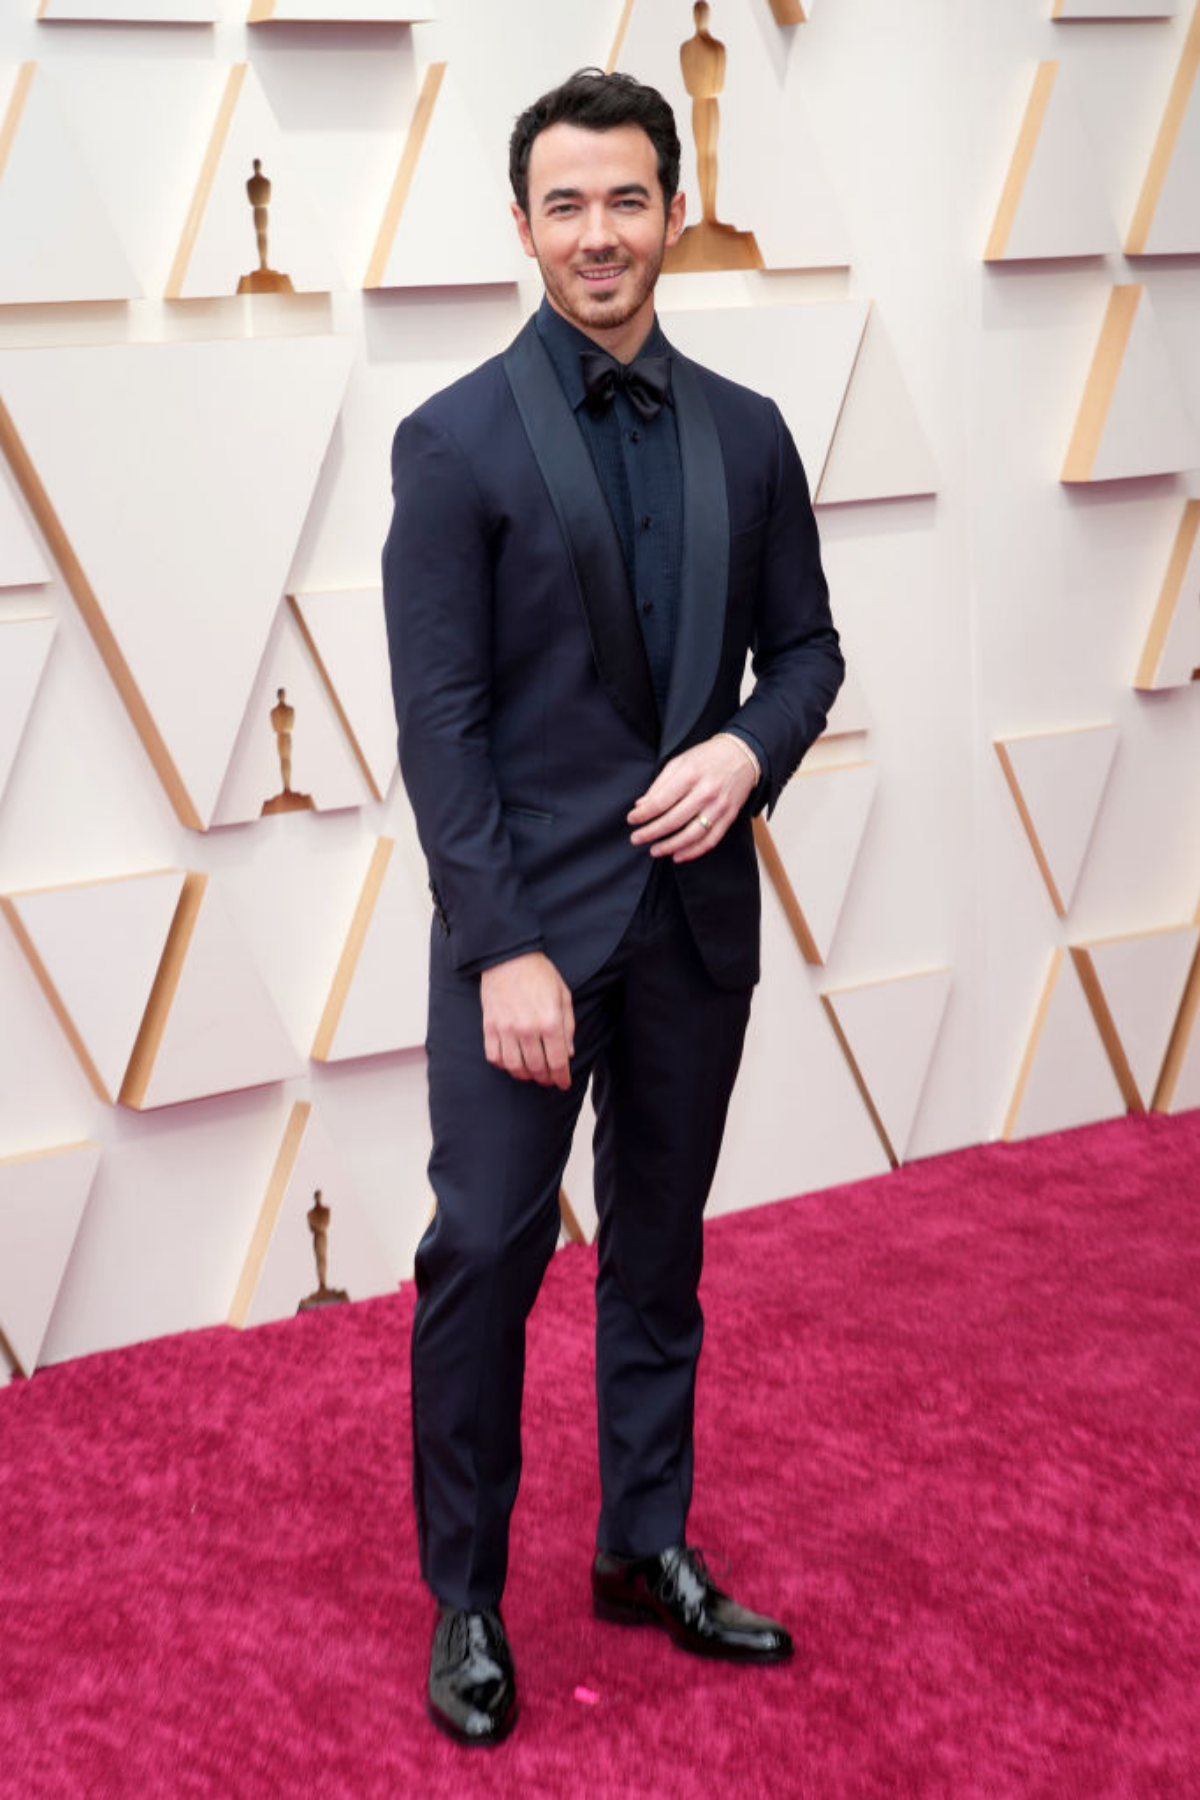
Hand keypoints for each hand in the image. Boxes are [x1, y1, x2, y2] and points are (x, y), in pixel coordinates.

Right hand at [480, 951, 575, 1088]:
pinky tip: (511, 1062)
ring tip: (531, 1074)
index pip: (558, 1061)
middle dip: (546, 1079)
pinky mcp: (489, 1026)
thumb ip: (568, 1026)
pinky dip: (503, 1065)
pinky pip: (494, 1056)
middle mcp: (527, 1029)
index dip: (562, 1077)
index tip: (563, 1084)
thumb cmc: (539, 974)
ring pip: (515, 1067)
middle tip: (549, 1080)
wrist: (508, 957)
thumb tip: (568, 1053)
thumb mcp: (563, 996)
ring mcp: (506, 1029)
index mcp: (549, 1021)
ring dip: (525, 1075)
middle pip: (537, 1068)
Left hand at [627, 734, 756, 862]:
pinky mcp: (729, 817)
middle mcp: (706, 792)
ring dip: (671, 846)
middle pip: (674, 820)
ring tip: (654, 851)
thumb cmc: (708, 757)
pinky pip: (711, 840)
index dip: (644, 814)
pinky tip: (678, 856)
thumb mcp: (680, 761)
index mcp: (691, 775)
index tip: (631, 819)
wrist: (743, 755)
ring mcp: (719, 807)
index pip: (661, 801)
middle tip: (636, 839)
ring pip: (693, 834)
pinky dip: (694, 851)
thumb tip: (641, 804)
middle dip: (651, 832)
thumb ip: (660, 783)